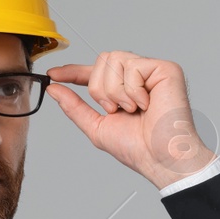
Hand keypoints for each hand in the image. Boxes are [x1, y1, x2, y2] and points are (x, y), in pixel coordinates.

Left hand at [45, 51, 216, 187]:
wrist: (160, 158)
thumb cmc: (137, 148)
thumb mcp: (97, 126)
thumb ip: (75, 106)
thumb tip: (54, 88)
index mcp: (123, 89)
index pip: (95, 72)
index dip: (73, 71)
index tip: (53, 74)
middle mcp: (139, 76)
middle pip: (102, 60)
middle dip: (100, 89)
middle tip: (114, 110)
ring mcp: (152, 71)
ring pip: (114, 60)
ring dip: (116, 91)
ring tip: (132, 109)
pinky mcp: (166, 69)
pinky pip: (133, 66)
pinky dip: (133, 90)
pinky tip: (146, 105)